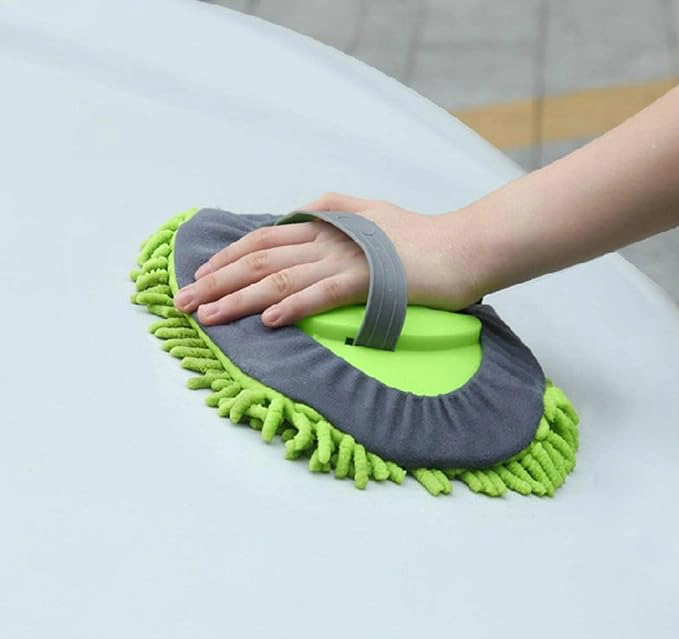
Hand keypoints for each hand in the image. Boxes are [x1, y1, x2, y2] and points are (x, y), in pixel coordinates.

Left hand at [174, 193, 482, 326]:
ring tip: (208, 316)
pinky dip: (292, 306)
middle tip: (183, 303)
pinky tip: (269, 321)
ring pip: (280, 279)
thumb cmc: (419, 237)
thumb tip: (301, 213)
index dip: (228, 259)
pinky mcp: (367, 281)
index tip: (200, 279)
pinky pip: (321, 294)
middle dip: (217, 282)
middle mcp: (327, 241)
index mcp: (325, 226)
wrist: (462, 248)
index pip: (263, 241)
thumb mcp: (371, 212)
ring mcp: (345, 259)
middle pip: (260, 260)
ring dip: (241, 299)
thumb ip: (334, 209)